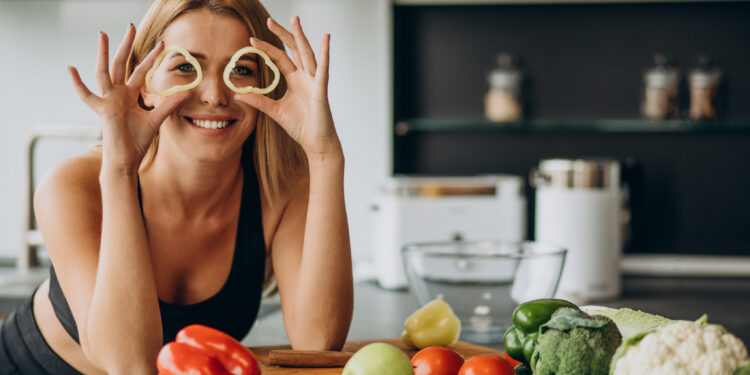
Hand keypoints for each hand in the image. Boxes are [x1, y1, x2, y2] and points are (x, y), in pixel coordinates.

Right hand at [69, 24, 187, 174]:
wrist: (126, 159)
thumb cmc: (137, 141)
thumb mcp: (156, 119)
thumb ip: (169, 105)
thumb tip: (187, 93)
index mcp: (129, 95)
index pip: (139, 71)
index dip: (149, 58)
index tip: (161, 45)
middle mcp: (117, 94)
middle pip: (121, 64)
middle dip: (126, 46)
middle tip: (130, 27)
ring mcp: (108, 100)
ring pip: (105, 72)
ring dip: (104, 53)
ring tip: (103, 35)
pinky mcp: (102, 110)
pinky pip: (88, 96)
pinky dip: (78, 84)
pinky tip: (71, 69)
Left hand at [236, 17, 340, 158]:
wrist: (315, 143)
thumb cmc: (301, 127)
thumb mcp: (274, 111)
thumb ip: (258, 100)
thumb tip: (238, 94)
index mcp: (295, 81)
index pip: (280, 58)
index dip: (267, 48)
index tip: (252, 40)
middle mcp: (306, 77)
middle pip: (293, 50)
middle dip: (282, 34)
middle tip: (270, 21)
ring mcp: (314, 81)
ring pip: (306, 53)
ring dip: (300, 36)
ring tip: (294, 20)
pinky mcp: (321, 89)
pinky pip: (323, 69)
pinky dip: (325, 53)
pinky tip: (325, 39)